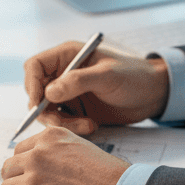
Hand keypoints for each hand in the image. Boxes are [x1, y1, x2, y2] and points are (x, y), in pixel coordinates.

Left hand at [0, 125, 126, 184]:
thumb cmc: (111, 181)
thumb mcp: (83, 150)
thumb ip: (58, 153)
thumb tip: (41, 167)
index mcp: (50, 139)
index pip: (20, 151)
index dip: (25, 168)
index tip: (33, 179)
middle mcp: (38, 156)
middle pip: (8, 170)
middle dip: (18, 183)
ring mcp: (32, 182)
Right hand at [23, 41, 168, 135]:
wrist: (153, 94)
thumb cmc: (134, 76)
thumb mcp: (108, 75)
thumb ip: (78, 81)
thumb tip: (49, 93)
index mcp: (67, 56)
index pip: (35, 66)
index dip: (31, 84)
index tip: (38, 104)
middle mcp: (64, 74)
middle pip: (36, 93)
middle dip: (46, 111)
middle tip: (63, 123)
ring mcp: (69, 93)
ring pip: (48, 112)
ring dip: (62, 123)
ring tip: (87, 126)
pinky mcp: (77, 110)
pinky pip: (62, 122)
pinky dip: (72, 128)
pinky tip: (91, 127)